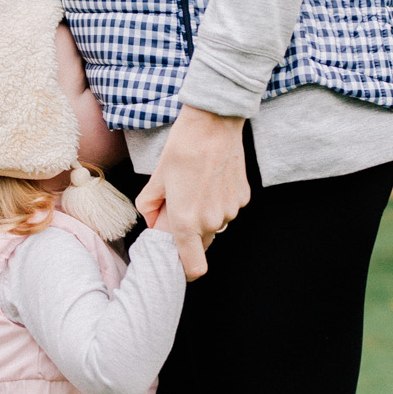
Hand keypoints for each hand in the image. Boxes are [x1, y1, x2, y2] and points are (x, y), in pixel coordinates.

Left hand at [136, 106, 249, 279]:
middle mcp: (212, 221)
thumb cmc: (181, 150)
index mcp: (186, 222)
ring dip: (204, 215)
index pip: (194, 267)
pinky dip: (218, 202)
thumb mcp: (156, 179)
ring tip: (196, 187)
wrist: (213, 124)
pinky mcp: (243, 198)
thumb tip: (152, 222)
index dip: (185, 269)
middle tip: (178, 207)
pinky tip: (211, 179)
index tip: (178, 261)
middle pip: (201, 245)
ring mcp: (230, 210)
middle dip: (189, 234)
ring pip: (214, 225)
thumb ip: (149, 207)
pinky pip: (227, 210)